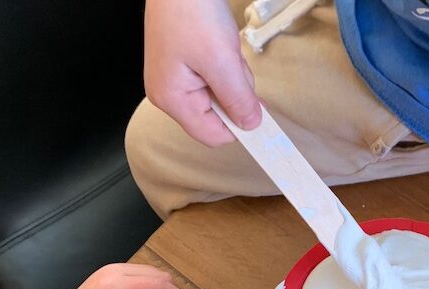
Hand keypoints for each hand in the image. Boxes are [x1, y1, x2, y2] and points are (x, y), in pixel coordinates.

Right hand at [143, 0, 260, 145]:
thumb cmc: (190, 11)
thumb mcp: (221, 61)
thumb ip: (238, 99)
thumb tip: (252, 125)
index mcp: (172, 99)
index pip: (212, 135)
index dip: (238, 127)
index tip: (259, 113)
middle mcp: (169, 94)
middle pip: (217, 115)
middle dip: (235, 93)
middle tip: (232, 62)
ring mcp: (176, 78)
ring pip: (219, 95)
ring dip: (232, 75)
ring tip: (224, 47)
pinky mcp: (184, 64)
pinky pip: (215, 77)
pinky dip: (226, 64)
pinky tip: (220, 44)